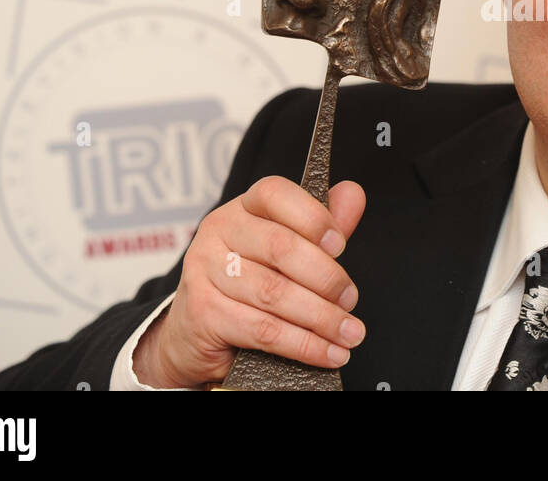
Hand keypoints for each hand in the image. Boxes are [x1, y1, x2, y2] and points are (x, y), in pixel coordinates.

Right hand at [133, 176, 366, 388]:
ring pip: (274, 293)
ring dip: (321, 318)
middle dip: (326, 278)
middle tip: (349, 299)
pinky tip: (327, 352)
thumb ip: (319, 224)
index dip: (312, 216)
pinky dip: (303, 345)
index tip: (340, 245)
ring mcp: (205, 272)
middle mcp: (218, 233)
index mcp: (242, 208)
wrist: (194, 331)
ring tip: (348, 332)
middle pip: (281, 248)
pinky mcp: (203, 313)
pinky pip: (263, 330)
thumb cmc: (247, 282)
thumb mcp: (285, 248)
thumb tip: (353, 194)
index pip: (274, 194)